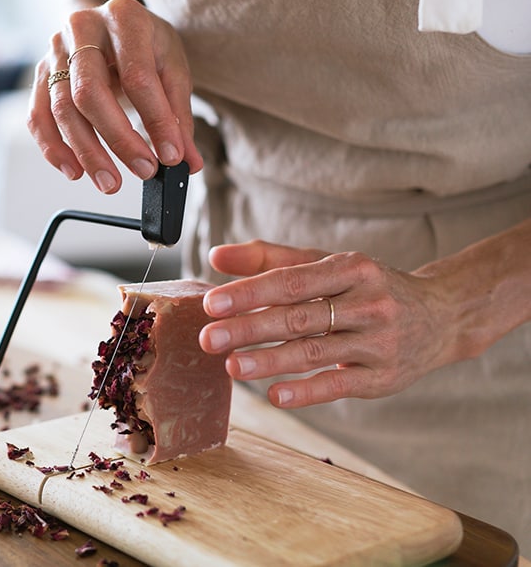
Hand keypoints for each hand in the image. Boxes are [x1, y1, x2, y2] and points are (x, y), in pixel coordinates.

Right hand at [26, 0, 202, 193]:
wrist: (109, 23)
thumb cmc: (144, 44)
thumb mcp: (171, 66)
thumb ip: (178, 114)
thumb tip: (187, 161)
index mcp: (123, 18)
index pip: (138, 76)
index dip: (156, 120)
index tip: (170, 156)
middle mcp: (82, 28)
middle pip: (89, 92)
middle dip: (117, 139)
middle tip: (143, 170)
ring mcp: (55, 51)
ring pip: (61, 109)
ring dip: (86, 152)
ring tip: (110, 182)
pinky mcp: (40, 74)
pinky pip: (38, 116)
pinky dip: (54, 149)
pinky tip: (75, 171)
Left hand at [197, 240, 460, 408]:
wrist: (442, 317)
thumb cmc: (367, 288)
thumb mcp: (326, 265)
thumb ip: (269, 260)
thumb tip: (216, 257)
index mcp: (351, 268)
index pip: (292, 281)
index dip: (250, 293)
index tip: (211, 304)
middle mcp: (369, 303)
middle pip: (299, 317)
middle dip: (250, 328)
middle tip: (209, 339)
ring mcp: (379, 342)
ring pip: (315, 352)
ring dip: (270, 361)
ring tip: (232, 367)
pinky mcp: (384, 377)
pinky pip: (339, 384)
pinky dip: (306, 391)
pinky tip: (275, 394)